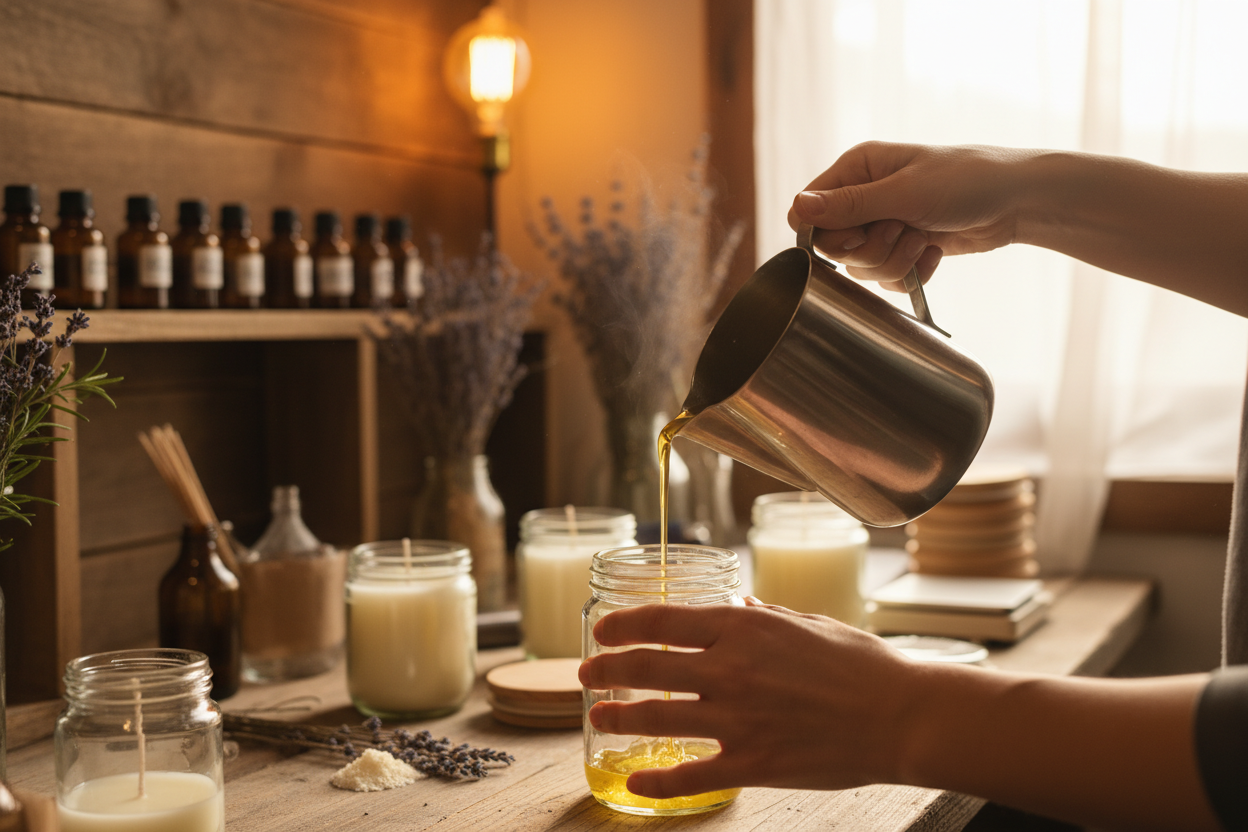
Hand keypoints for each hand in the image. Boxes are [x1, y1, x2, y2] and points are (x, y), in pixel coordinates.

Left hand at [577, 597, 922, 798]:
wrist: (901, 716)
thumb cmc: (860, 665)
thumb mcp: (807, 622)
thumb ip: (764, 616)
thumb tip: (740, 605)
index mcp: (743, 627)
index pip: (663, 620)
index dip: (623, 625)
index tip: (602, 629)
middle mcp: (731, 670)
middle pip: (647, 666)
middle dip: (607, 668)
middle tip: (587, 672)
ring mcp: (738, 719)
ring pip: (656, 718)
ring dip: (618, 717)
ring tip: (598, 717)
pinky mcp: (752, 763)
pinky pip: (690, 775)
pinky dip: (657, 782)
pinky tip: (637, 781)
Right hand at [787, 142, 1026, 290]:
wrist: (1017, 202)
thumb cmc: (966, 181)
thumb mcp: (904, 192)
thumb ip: (849, 205)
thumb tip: (797, 208)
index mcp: (857, 170)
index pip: (809, 212)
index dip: (827, 234)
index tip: (858, 233)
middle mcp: (864, 197)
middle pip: (835, 247)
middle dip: (870, 250)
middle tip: (901, 231)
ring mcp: (884, 224)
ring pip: (861, 268)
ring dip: (895, 262)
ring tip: (924, 239)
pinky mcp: (903, 249)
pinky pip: (886, 279)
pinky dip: (911, 274)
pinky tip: (933, 251)